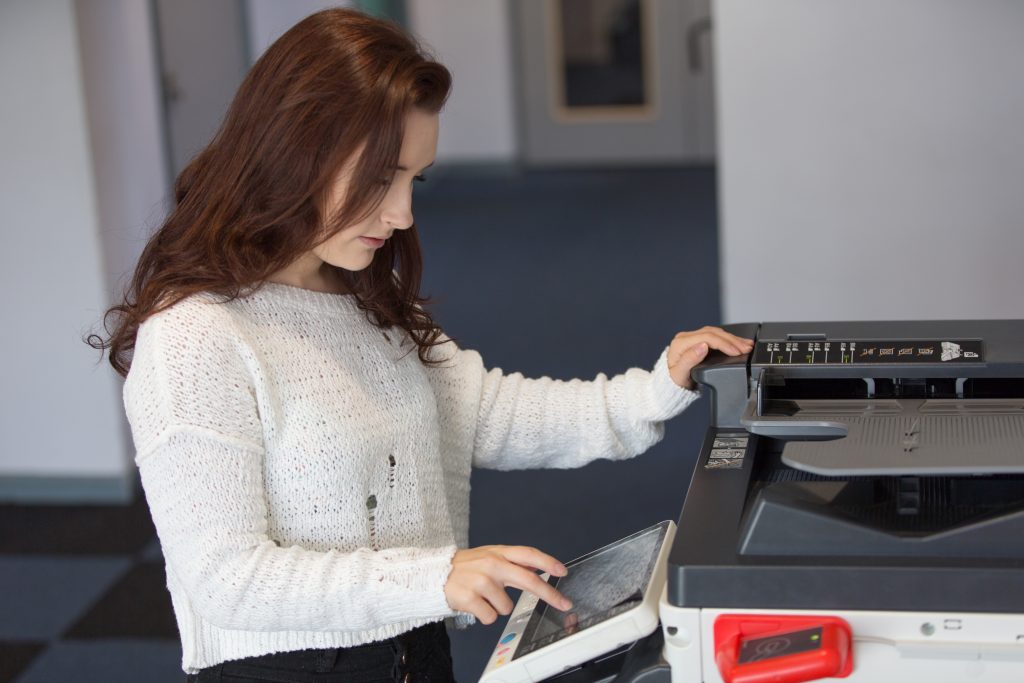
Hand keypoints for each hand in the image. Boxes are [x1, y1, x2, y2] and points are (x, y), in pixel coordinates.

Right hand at [444, 546, 571, 624]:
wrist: (433, 576)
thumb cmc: (465, 568)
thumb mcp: (488, 556)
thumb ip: (512, 561)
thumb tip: (537, 565)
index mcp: (498, 553)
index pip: (528, 554)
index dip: (547, 562)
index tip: (563, 571)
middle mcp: (491, 564)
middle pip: (528, 580)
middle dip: (549, 594)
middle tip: (564, 603)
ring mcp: (481, 581)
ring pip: (507, 606)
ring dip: (497, 607)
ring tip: (482, 598)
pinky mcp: (470, 598)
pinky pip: (490, 617)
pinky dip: (485, 616)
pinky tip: (475, 605)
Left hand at [667, 326, 753, 389]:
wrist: (668, 385)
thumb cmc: (673, 382)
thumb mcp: (679, 375)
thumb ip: (690, 360)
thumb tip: (703, 346)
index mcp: (680, 343)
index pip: (707, 337)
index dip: (724, 343)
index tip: (737, 351)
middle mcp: (685, 338)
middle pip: (713, 333)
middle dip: (732, 340)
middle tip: (747, 348)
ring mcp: (692, 339)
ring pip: (716, 333)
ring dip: (732, 339)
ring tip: (747, 345)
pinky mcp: (698, 342)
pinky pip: (715, 337)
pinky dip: (728, 340)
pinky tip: (738, 343)